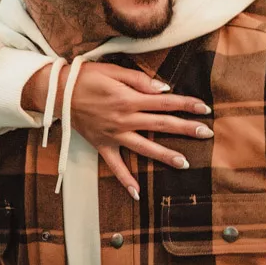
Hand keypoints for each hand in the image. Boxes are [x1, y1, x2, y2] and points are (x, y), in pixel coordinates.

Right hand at [24, 61, 212, 198]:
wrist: (57, 92)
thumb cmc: (86, 77)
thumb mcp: (113, 71)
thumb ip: (139, 81)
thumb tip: (164, 89)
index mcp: (129, 99)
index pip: (165, 102)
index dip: (187, 104)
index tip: (205, 108)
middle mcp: (124, 119)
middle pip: (161, 125)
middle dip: (186, 129)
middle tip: (207, 133)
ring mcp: (114, 135)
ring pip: (144, 148)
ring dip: (165, 156)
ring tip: (185, 162)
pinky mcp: (102, 145)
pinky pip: (115, 166)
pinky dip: (125, 180)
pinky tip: (138, 193)